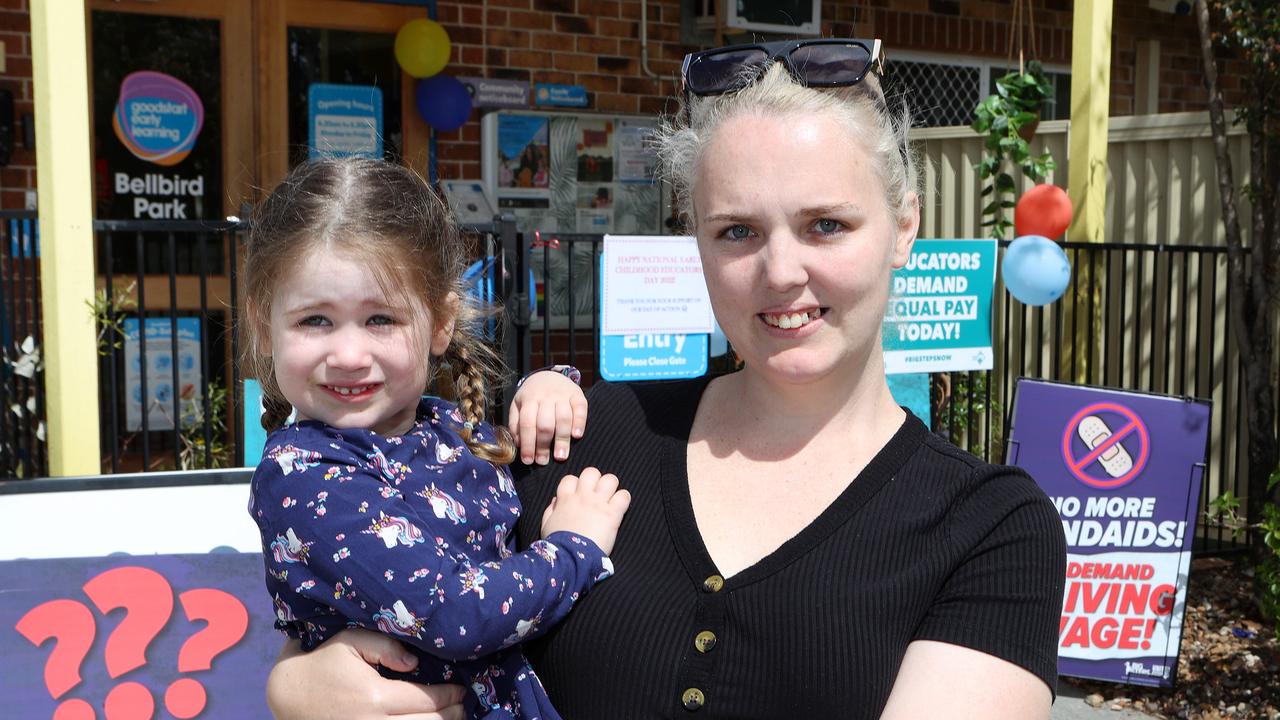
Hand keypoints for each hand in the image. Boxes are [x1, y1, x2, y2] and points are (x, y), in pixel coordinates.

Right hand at [267, 632, 466, 719]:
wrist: (287, 694)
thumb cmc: (322, 662)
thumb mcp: (350, 640)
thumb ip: (386, 645)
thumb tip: (415, 663)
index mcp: (375, 696)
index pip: (427, 700)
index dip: (450, 695)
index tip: (460, 689)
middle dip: (452, 715)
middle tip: (461, 705)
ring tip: (451, 717)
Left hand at [508, 370, 587, 464]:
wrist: (548, 376)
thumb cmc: (532, 397)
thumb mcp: (518, 406)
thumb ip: (516, 424)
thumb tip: (519, 444)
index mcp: (529, 399)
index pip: (527, 424)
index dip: (528, 444)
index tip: (528, 460)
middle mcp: (546, 396)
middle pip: (545, 424)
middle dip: (544, 445)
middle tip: (543, 461)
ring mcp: (563, 395)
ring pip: (563, 418)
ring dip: (562, 439)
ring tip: (560, 456)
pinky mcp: (577, 394)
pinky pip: (580, 408)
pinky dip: (580, 422)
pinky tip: (577, 436)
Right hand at [540, 466, 630, 554]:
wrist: (571, 557)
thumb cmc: (557, 544)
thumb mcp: (546, 525)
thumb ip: (550, 510)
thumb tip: (556, 500)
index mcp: (565, 499)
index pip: (570, 478)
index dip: (575, 485)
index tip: (578, 494)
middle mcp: (583, 497)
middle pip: (591, 472)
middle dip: (595, 480)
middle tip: (597, 493)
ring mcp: (598, 503)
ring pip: (610, 479)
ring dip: (611, 487)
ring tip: (610, 498)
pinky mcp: (612, 514)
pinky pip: (624, 496)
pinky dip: (623, 500)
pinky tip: (620, 508)